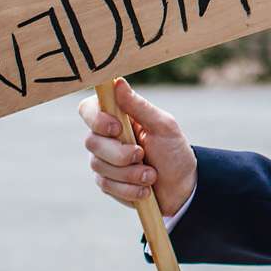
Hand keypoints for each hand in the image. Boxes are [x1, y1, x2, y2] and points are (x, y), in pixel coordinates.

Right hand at [79, 78, 196, 215]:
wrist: (181, 186)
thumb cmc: (174, 150)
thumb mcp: (163, 126)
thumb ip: (139, 106)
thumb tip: (117, 82)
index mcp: (118, 116)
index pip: (88, 109)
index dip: (97, 119)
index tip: (118, 128)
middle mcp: (106, 136)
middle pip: (91, 141)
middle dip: (120, 153)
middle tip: (142, 155)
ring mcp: (103, 159)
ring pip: (99, 165)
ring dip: (130, 173)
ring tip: (151, 175)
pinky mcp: (106, 181)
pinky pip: (106, 185)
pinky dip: (129, 189)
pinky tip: (145, 189)